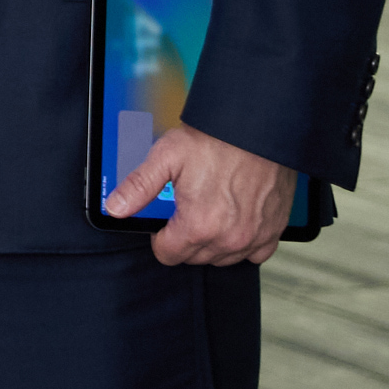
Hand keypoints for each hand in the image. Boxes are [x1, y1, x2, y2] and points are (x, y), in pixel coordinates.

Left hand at [104, 122, 296, 264]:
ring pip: (223, 259)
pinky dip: (243, 245)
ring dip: (211, 244)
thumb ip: (138, 187)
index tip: (163, 223)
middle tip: (185, 211)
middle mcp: (229, 238)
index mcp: (199, 226)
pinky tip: (234, 224)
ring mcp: (254, 237)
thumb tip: (115, 208)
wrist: (257, 130)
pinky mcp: (273, 231)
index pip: (167, 254)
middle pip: (194, 258)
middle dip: (183, 239)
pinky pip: (255, 255)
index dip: (159, 237)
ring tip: (207, 214)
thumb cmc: (215, 141)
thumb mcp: (165, 158)